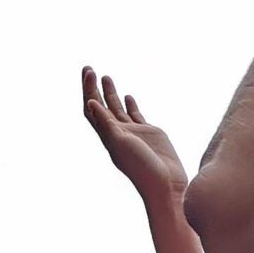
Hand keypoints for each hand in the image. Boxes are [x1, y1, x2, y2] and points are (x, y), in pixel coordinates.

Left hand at [82, 68, 187, 200]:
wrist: (165, 184)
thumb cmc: (141, 168)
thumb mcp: (120, 143)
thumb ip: (106, 123)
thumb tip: (90, 102)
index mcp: (107, 135)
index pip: (92, 108)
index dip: (87, 89)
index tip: (88, 72)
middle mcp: (117, 133)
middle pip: (101, 105)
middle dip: (93, 87)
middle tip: (88, 68)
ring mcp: (133, 133)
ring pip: (117, 108)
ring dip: (110, 93)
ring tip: (106, 76)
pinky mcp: (149, 134)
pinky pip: (135, 115)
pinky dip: (130, 105)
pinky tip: (128, 96)